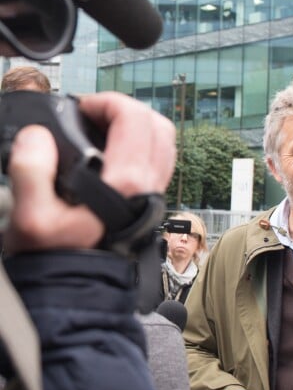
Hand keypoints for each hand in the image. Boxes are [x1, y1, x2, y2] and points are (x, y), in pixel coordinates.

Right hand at [4, 92, 175, 253]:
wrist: (77, 286)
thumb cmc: (57, 256)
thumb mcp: (30, 218)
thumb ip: (30, 169)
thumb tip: (39, 136)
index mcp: (125, 182)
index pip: (135, 119)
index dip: (107, 102)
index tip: (81, 108)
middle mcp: (149, 185)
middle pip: (157, 125)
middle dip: (125, 109)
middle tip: (94, 114)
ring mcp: (155, 192)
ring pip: (164, 142)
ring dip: (138, 125)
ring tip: (103, 127)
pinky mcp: (152, 199)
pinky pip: (161, 159)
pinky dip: (143, 143)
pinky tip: (115, 148)